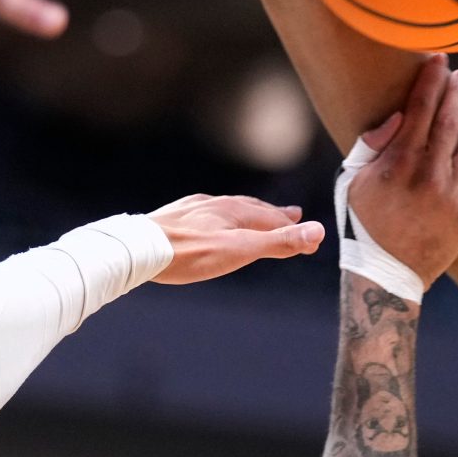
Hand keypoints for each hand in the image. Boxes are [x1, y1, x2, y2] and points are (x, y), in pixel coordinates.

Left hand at [144, 193, 324, 284]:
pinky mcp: (172, 219)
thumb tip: (318, 231)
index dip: (294, 229)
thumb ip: (279, 242)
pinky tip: (209, 225)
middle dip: (274, 215)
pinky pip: (204, 215)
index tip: (310, 237)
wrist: (138, 249)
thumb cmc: (189, 253)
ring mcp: (192, 210)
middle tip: (292, 217)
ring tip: (254, 218)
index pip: (273, 218)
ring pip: (226, 210)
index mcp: (234, 210)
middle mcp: (214, 203)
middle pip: (252, 209)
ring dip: (246, 216)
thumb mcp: (241, 250)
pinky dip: (219, 220)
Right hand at [347, 55, 457, 286]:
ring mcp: (453, 193)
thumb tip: (396, 116)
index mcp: (400, 161)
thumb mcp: (353, 183)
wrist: (385, 275)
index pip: (420, 107)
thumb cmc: (363, 225)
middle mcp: (430, 173)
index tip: (439, 60)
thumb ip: (372, 147)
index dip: (431, 80)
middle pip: (451, 119)